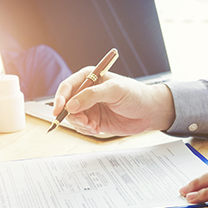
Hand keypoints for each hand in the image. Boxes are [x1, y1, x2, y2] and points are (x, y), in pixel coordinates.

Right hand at [52, 68, 174, 135]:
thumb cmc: (135, 95)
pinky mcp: (93, 120)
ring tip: (93, 125)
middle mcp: (86, 92)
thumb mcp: (114, 90)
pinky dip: (85, 129)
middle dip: (71, 115)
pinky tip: (97, 128)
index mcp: (89, 78)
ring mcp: (89, 107)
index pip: (67, 86)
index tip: (59, 110)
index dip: (60, 98)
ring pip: (72, 117)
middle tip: (84, 121)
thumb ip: (91, 95)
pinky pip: (80, 127)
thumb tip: (70, 105)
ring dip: (79, 124)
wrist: (149, 112)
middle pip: (66, 104)